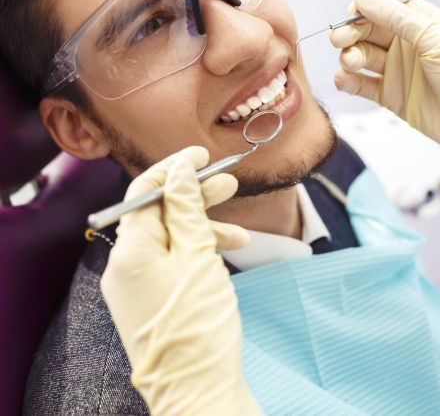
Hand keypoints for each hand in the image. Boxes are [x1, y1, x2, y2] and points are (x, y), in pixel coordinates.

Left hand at [100, 146, 261, 415]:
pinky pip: (172, 263)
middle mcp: (125, 264)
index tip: (202, 155)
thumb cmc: (199, 325)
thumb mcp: (198, 257)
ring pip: (171, 240)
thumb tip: (179, 169)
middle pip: (160, 214)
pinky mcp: (151, 298)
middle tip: (229, 182)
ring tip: (241, 231)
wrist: (198, 392)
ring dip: (204, 229)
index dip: (174, 168)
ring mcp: (136, 283)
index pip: (145, 192)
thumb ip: (187, 209)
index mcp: (130, 250)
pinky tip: (227, 255)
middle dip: (195, 198)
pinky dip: (198, 254)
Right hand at [331, 0, 439, 142]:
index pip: (384, 2)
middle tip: (340, 40)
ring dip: (348, 57)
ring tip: (350, 64)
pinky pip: (361, 85)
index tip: (353, 16)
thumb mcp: (433, 38)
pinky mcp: (390, 95)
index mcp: (420, 22)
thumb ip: (397, 16)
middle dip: (349, 32)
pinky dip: (347, 82)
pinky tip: (344, 80)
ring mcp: (396, 69)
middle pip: (366, 28)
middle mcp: (406, 43)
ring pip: (360, 56)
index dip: (364, 6)